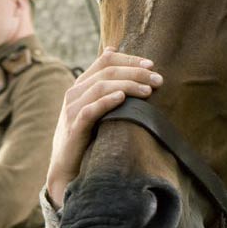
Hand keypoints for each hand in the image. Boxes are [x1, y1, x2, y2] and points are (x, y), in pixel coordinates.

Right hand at [45, 47, 162, 207]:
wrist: (68, 168)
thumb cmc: (89, 136)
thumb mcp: (99, 109)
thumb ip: (109, 88)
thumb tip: (121, 59)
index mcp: (82, 85)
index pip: (105, 60)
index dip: (129, 59)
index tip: (152, 65)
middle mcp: (75, 93)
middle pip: (107, 72)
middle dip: (135, 73)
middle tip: (158, 79)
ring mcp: (72, 109)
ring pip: (100, 87)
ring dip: (127, 86)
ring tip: (147, 91)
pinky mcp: (74, 127)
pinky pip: (90, 110)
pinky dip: (106, 102)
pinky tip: (122, 98)